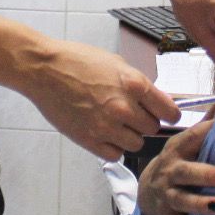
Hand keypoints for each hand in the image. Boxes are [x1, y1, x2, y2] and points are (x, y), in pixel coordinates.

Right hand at [18, 40, 179, 160]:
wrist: (44, 69)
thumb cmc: (78, 60)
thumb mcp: (116, 63)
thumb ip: (138, 83)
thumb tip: (156, 99)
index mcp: (134, 84)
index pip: (169, 111)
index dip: (169, 114)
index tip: (165, 115)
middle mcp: (123, 107)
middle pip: (152, 129)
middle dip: (145, 122)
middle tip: (132, 113)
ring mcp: (106, 126)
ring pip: (136, 144)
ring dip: (130, 135)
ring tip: (116, 123)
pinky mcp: (89, 139)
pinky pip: (115, 154)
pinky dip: (113, 147)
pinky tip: (105, 133)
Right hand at [137, 119, 214, 214]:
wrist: (147, 189)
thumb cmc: (177, 162)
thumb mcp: (186, 142)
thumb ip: (206, 125)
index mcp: (178, 149)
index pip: (192, 138)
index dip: (208, 132)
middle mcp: (172, 171)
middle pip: (188, 172)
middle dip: (208, 174)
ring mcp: (168, 194)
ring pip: (182, 199)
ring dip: (200, 204)